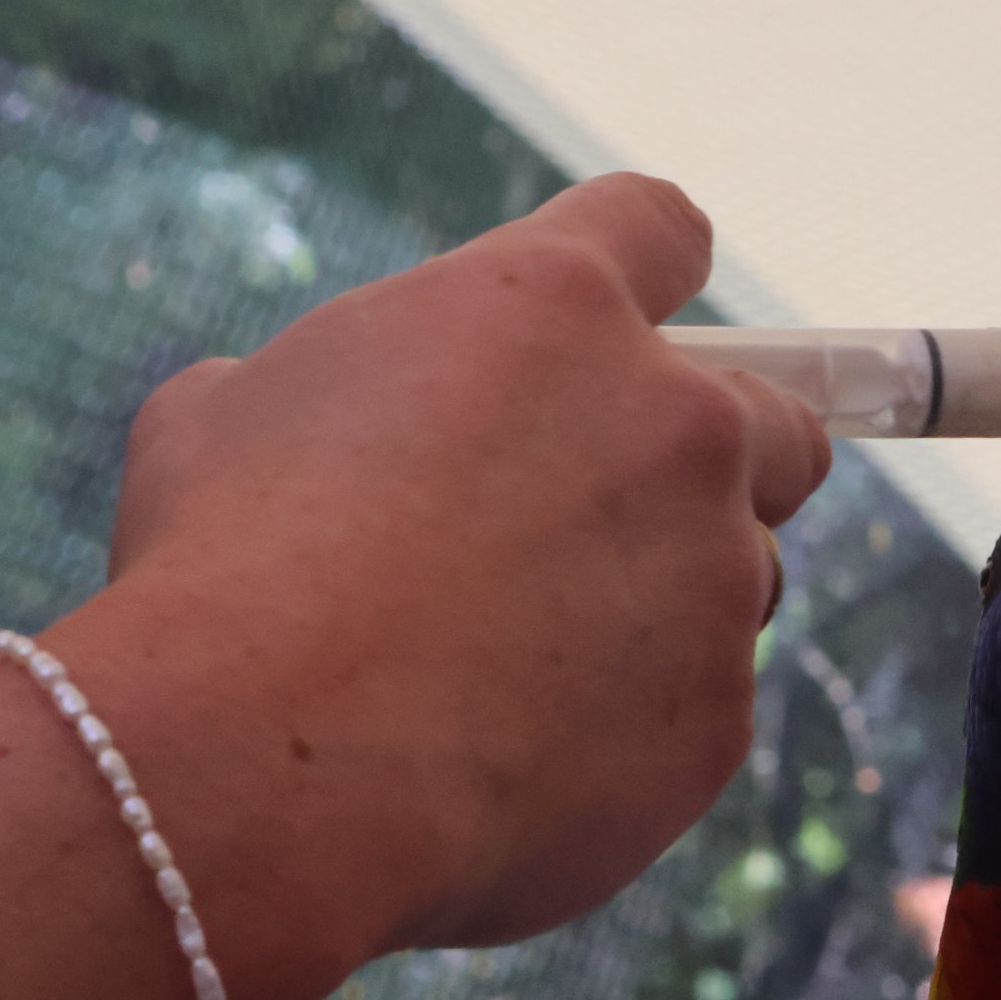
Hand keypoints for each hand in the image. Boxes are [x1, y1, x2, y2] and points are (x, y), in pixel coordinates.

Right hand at [57, 172, 832, 999]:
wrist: (271, 768)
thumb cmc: (224, 575)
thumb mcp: (225, 417)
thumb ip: (332, 389)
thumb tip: (312, 416)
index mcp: (551, 309)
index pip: (659, 231)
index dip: (650, 274)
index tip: (631, 320)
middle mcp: (672, 427)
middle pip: (776, 422)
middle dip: (719, 463)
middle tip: (615, 518)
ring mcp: (716, 578)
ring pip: (749, 577)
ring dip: (676, 603)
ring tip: (533, 659)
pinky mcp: (721, 717)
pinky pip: (703, 709)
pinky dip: (634, 727)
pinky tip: (518, 755)